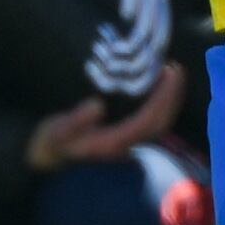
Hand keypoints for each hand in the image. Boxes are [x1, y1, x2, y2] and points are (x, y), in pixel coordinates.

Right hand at [25, 63, 187, 173]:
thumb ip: (76, 120)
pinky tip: (158, 86)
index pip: (147, 121)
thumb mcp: (58, 130)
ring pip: (158, 123)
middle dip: (171, 96)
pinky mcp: (125, 135)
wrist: (48, 156)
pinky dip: (159, 103)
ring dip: (168, 99)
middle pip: (160, 123)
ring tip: (170, 73)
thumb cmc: (53, 141)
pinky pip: (150, 121)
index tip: (168, 75)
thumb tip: (97, 105)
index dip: (162, 99)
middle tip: (175, 69)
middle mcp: (125, 144)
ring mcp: (127, 141)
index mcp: (113, 142)